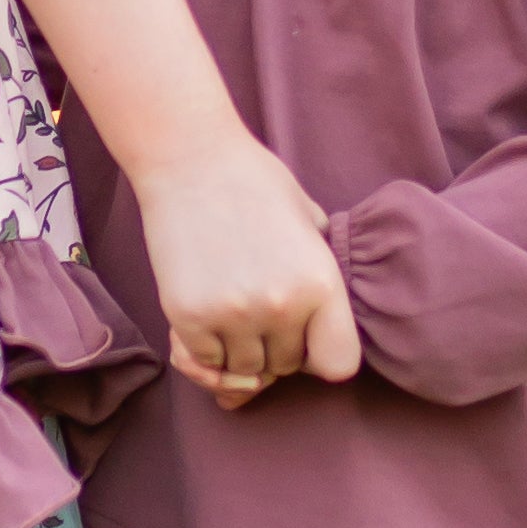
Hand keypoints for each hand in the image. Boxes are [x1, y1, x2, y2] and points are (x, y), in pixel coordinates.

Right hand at [137, 134, 362, 412]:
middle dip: (275, 346)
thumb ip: (321, 273)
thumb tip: (318, 327)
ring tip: (232, 304)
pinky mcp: (187, 317)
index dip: (321, 356)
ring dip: (238, 348)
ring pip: (244, 369)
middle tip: (257, 305)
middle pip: (286, 367)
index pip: (339, 365)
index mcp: (322, 283)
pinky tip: (206, 311)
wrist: (191, 158)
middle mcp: (282, 306)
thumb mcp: (309, 222)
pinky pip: (204, 361)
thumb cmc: (254, 182)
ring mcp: (233, 314)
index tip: (305, 338)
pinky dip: (204, 347)